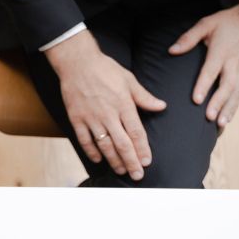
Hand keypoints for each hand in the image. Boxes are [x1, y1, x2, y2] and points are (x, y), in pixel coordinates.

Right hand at [46, 30, 166, 180]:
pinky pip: (85, 140)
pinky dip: (92, 152)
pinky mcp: (76, 118)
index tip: (147, 162)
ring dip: (114, 160)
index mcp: (124, 104)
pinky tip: (99, 160)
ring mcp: (91, 118)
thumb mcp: (129, 80)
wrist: (77, 62)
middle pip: (122, 143)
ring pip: (104, 145)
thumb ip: (144, 96)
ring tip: (121, 170)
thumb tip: (162, 106)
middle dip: (131, 161)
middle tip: (137, 175)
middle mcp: (108, 114)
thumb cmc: (105, 69)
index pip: (136, 132)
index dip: (142, 149)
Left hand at [169, 1, 238, 128]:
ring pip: (236, 92)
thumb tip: (171, 51)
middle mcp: (233, 62)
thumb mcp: (206, 23)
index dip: (203, 85)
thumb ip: (189, 38)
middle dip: (219, 102)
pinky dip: (235, 106)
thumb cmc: (227, 21)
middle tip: (210, 117)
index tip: (196, 100)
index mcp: (221, 51)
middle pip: (227, 85)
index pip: (211, 71)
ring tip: (221, 124)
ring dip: (229, 108)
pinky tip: (228, 118)